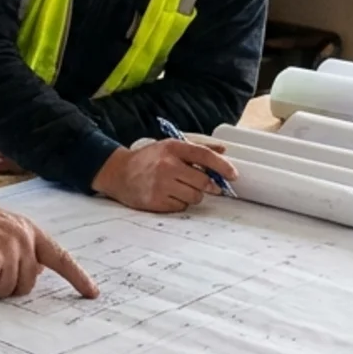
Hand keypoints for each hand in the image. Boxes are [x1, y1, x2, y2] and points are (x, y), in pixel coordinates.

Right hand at [0, 187, 97, 299]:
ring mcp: (8, 251)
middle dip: (5, 283)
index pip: (60, 257)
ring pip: (5, 291)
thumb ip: (23, 248)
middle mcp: (23, 240)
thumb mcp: (3, 229)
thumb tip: (36, 272)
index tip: (92, 293)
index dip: (77, 277)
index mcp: (30, 231)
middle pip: (27, 286)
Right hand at [93, 139, 235, 213]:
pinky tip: (169, 195)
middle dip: (210, 186)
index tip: (233, 175)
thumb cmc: (148, 159)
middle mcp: (167, 165)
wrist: (119, 173)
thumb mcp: (170, 147)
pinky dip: (180, 203)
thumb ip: (198, 148)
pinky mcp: (156, 201)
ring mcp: (161, 185)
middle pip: (203, 181)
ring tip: (181, 188)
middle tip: (209, 186)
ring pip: (194, 196)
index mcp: (172, 148)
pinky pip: (181, 206)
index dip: (222, 166)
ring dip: (194, 195)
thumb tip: (223, 151)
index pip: (204, 156)